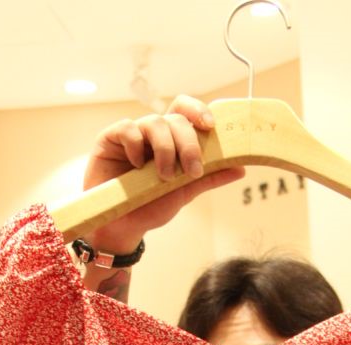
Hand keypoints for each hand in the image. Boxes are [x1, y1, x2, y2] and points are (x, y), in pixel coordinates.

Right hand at [83, 95, 245, 251]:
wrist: (122, 227)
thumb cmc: (150, 206)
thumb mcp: (184, 193)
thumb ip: (208, 178)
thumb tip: (241, 168)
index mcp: (172, 140)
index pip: (186, 112)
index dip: (199, 111)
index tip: (210, 126)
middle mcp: (153, 133)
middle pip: (175, 119)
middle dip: (188, 144)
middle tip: (192, 170)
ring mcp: (132, 134)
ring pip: (154, 122)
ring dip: (165, 149)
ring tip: (164, 177)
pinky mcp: (110, 139)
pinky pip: (127, 129)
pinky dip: (136, 145)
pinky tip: (137, 165)